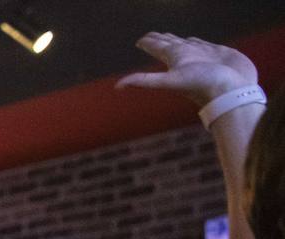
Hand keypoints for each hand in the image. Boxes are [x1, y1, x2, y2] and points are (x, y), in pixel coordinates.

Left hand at [115, 33, 257, 106]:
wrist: (234, 91)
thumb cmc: (203, 85)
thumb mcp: (170, 81)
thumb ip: (144, 81)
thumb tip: (116, 87)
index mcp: (175, 59)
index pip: (158, 47)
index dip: (149, 42)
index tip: (140, 40)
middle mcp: (187, 57)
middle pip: (170, 45)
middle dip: (161, 39)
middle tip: (153, 36)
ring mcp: (203, 56)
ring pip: (187, 44)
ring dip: (179, 41)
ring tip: (171, 38)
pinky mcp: (220, 54)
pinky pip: (206, 45)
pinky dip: (198, 42)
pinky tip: (195, 43)